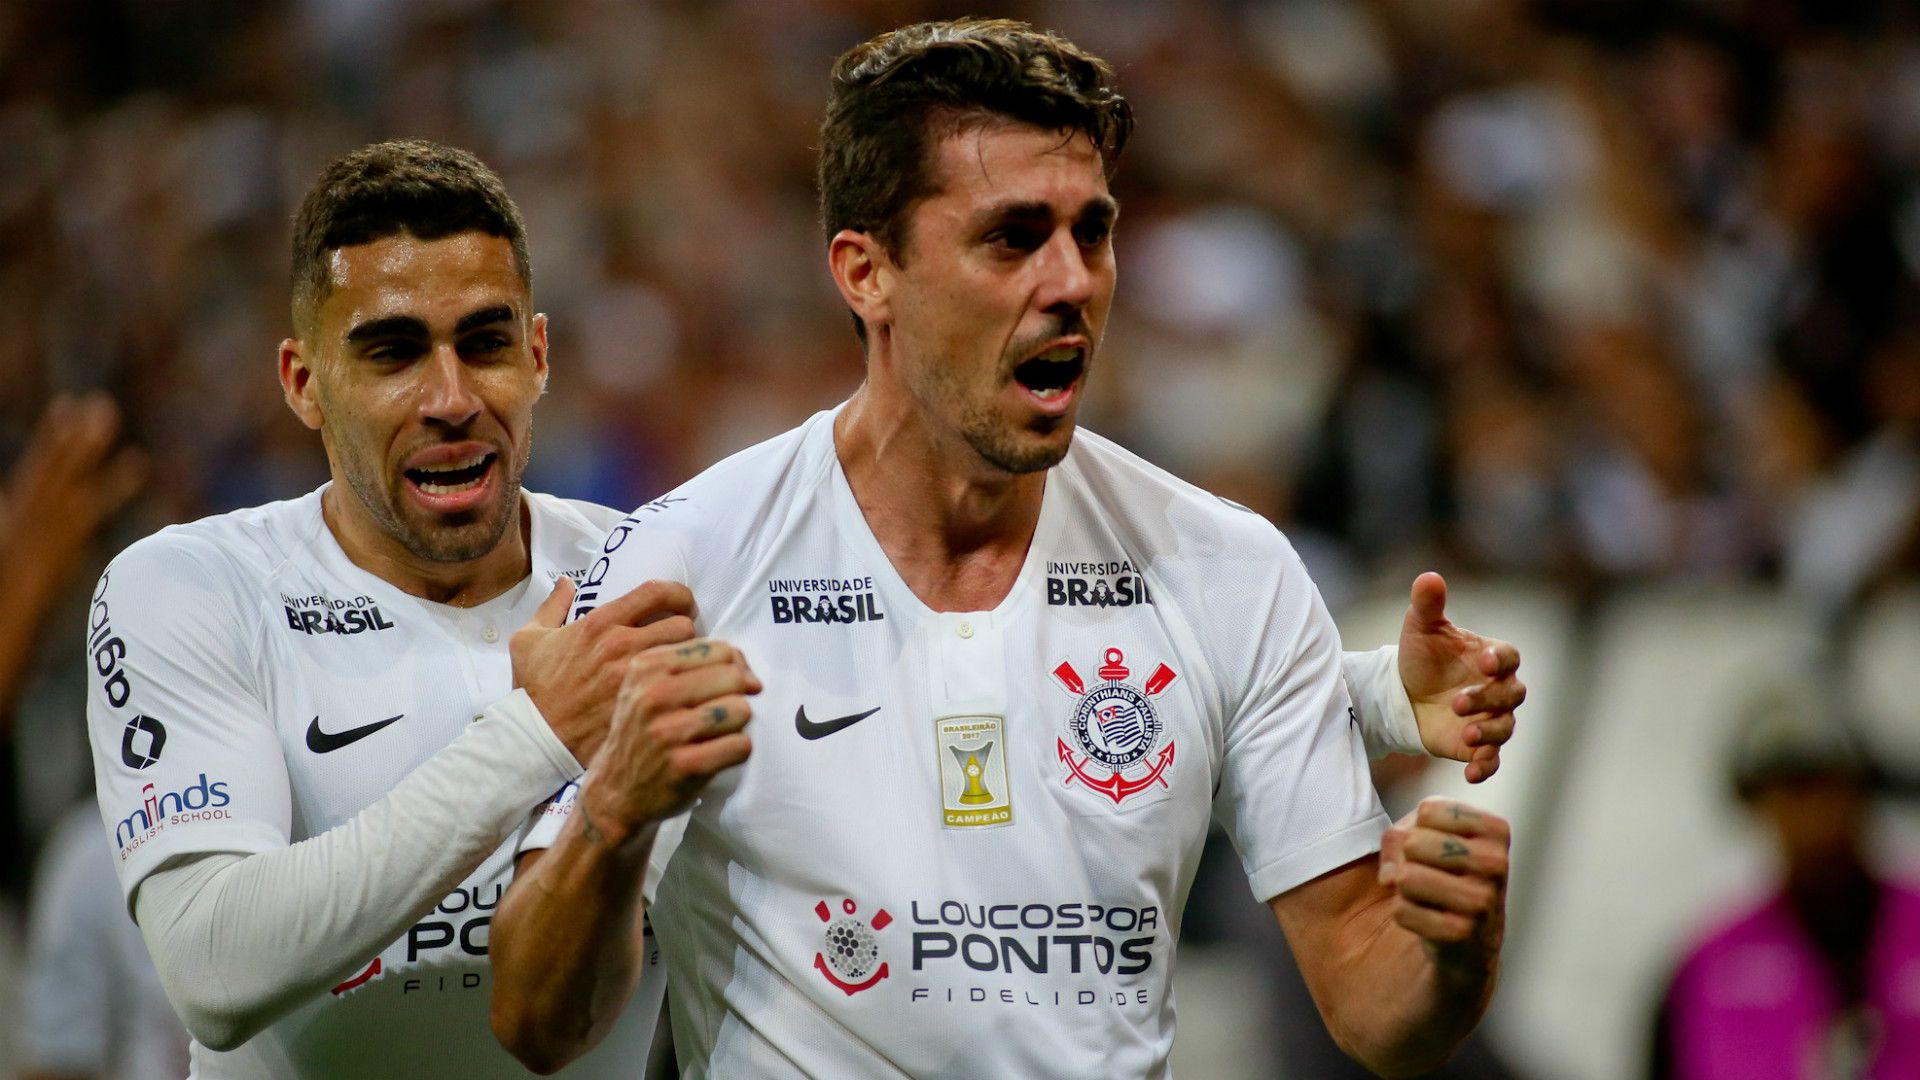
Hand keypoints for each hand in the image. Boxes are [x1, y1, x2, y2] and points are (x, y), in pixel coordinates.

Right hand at [0, 393, 145, 602]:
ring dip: (89, 444)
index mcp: (20, 508)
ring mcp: (47, 522)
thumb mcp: (10, 538)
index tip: (67, 405)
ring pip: (70, 473)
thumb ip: (11, 517)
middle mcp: (31, 509)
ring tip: (110, 416)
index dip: (53, 436)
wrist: (4, 609)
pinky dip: (115, 483)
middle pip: (56, 462)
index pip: (39, 464)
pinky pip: (92, 505)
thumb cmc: (9, 582)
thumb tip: (7, 501)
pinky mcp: (63, 538)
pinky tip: (138, 462)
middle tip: (100, 402)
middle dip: (76, 432)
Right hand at [510, 578, 696, 763]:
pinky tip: (676, 694)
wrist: (533, 737)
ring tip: (681, 668)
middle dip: (686, 630)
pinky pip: (678, 690)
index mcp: (599, 623)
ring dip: (688, 660)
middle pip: (683, 625)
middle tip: (682, 641)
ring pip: (687, 657)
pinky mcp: (641, 706)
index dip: (679, 593)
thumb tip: (566, 583)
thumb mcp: (528, 640)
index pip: (656, 592)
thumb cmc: (532, 690)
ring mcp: (633, 677)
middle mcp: (620, 645)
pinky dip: (682, 689)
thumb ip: (551, 606)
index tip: (682, 603)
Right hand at [578, 638, 758, 842]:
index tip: (727, 687)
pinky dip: (736, 750)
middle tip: (721, 714)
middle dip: (737, 696)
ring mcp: (668, 732)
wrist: (614, 788)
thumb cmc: (644, 730)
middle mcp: (654, 695)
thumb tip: (752, 678)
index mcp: (647, 666)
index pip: (720, 649)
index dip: (734, 667)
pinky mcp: (684, 765)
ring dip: (737, 725)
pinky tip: (716, 754)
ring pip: (740, 710)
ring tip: (716, 734)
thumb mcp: (651, 685)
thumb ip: (700, 666)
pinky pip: (740, 745)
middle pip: (733, 677)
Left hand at [1378, 797, 1507, 965]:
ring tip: (1427, 896)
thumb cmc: (1448, 874)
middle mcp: (1494, 862)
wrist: (1472, 938)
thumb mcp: (1431, 837)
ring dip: (1404, 888)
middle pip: (1413, 842)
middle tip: (1428, 874)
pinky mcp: (1461, 932)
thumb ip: (1402, 833)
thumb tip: (1391, 875)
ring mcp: (1481, 899)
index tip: (1437, 847)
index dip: (1417, 827)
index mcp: (1495, 830)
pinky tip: (1429, 918)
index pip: (1428, 810)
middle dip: (1407, 859)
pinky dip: (1404, 914)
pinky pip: (1402, 910)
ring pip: (1405, 877)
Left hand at [1397, 572, 1523, 782]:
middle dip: (1488, 700)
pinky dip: (1485, 767)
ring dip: (1489, 734)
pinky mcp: (1476, 746)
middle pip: (1511, 696)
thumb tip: (1428, 577)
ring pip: (1505, 728)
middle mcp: (1497, 689)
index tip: (1485, 662)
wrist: (1401, 693)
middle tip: (1457, 703)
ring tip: (1467, 736)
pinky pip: (1491, 760)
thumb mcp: (1419, 628)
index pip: (1510, 657)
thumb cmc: (1421, 656)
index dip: (1501, 660)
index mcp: (1490, 657)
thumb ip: (1428, 604)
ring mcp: (1489, 719)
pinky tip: (1470, 773)